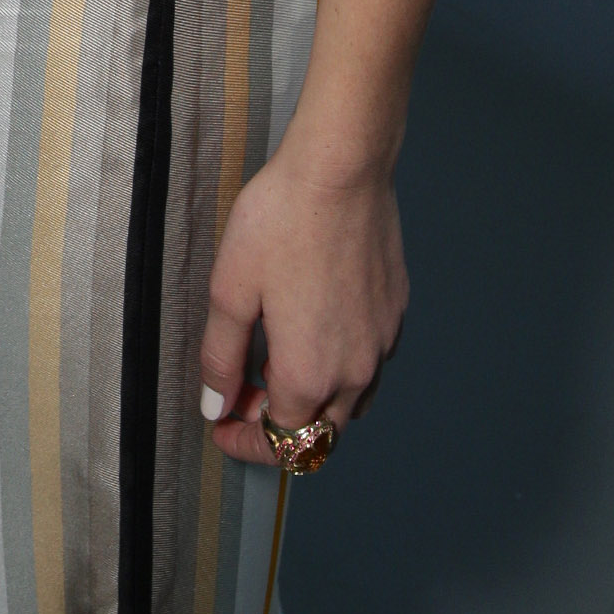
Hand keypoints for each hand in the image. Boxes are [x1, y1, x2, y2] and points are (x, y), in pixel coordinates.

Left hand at [197, 141, 406, 464]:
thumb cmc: (280, 221)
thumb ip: (221, 356)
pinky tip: (315, 329)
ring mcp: (382, 344)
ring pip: (349, 404)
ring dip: (312, 401)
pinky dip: (339, 370)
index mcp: (309, 373)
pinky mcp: (396, 314)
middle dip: (277, 426)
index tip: (222, 428)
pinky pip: (369, 365)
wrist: (341, 170)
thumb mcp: (230, 288)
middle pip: (319, 434)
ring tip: (276, 361)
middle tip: (243, 392)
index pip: (280, 443)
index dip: (246, 443)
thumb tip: (218, 406)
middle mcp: (354, 371)